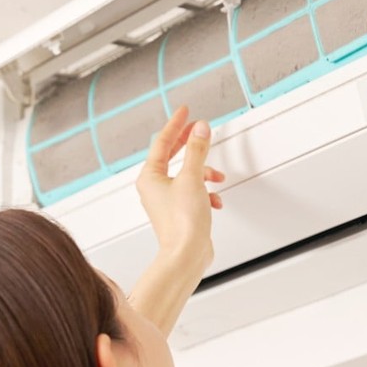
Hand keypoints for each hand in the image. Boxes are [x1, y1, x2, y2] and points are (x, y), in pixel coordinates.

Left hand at [135, 106, 224, 273]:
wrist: (186, 255)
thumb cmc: (182, 223)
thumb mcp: (192, 178)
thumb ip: (197, 150)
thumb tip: (200, 129)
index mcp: (150, 176)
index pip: (162, 141)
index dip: (176, 124)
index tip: (185, 111)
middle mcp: (155, 187)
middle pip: (172, 156)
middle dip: (190, 144)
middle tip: (199, 130)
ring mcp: (167, 200)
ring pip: (187, 175)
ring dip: (204, 173)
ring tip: (217, 178)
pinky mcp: (180, 212)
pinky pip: (194, 192)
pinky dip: (206, 193)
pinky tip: (215, 201)